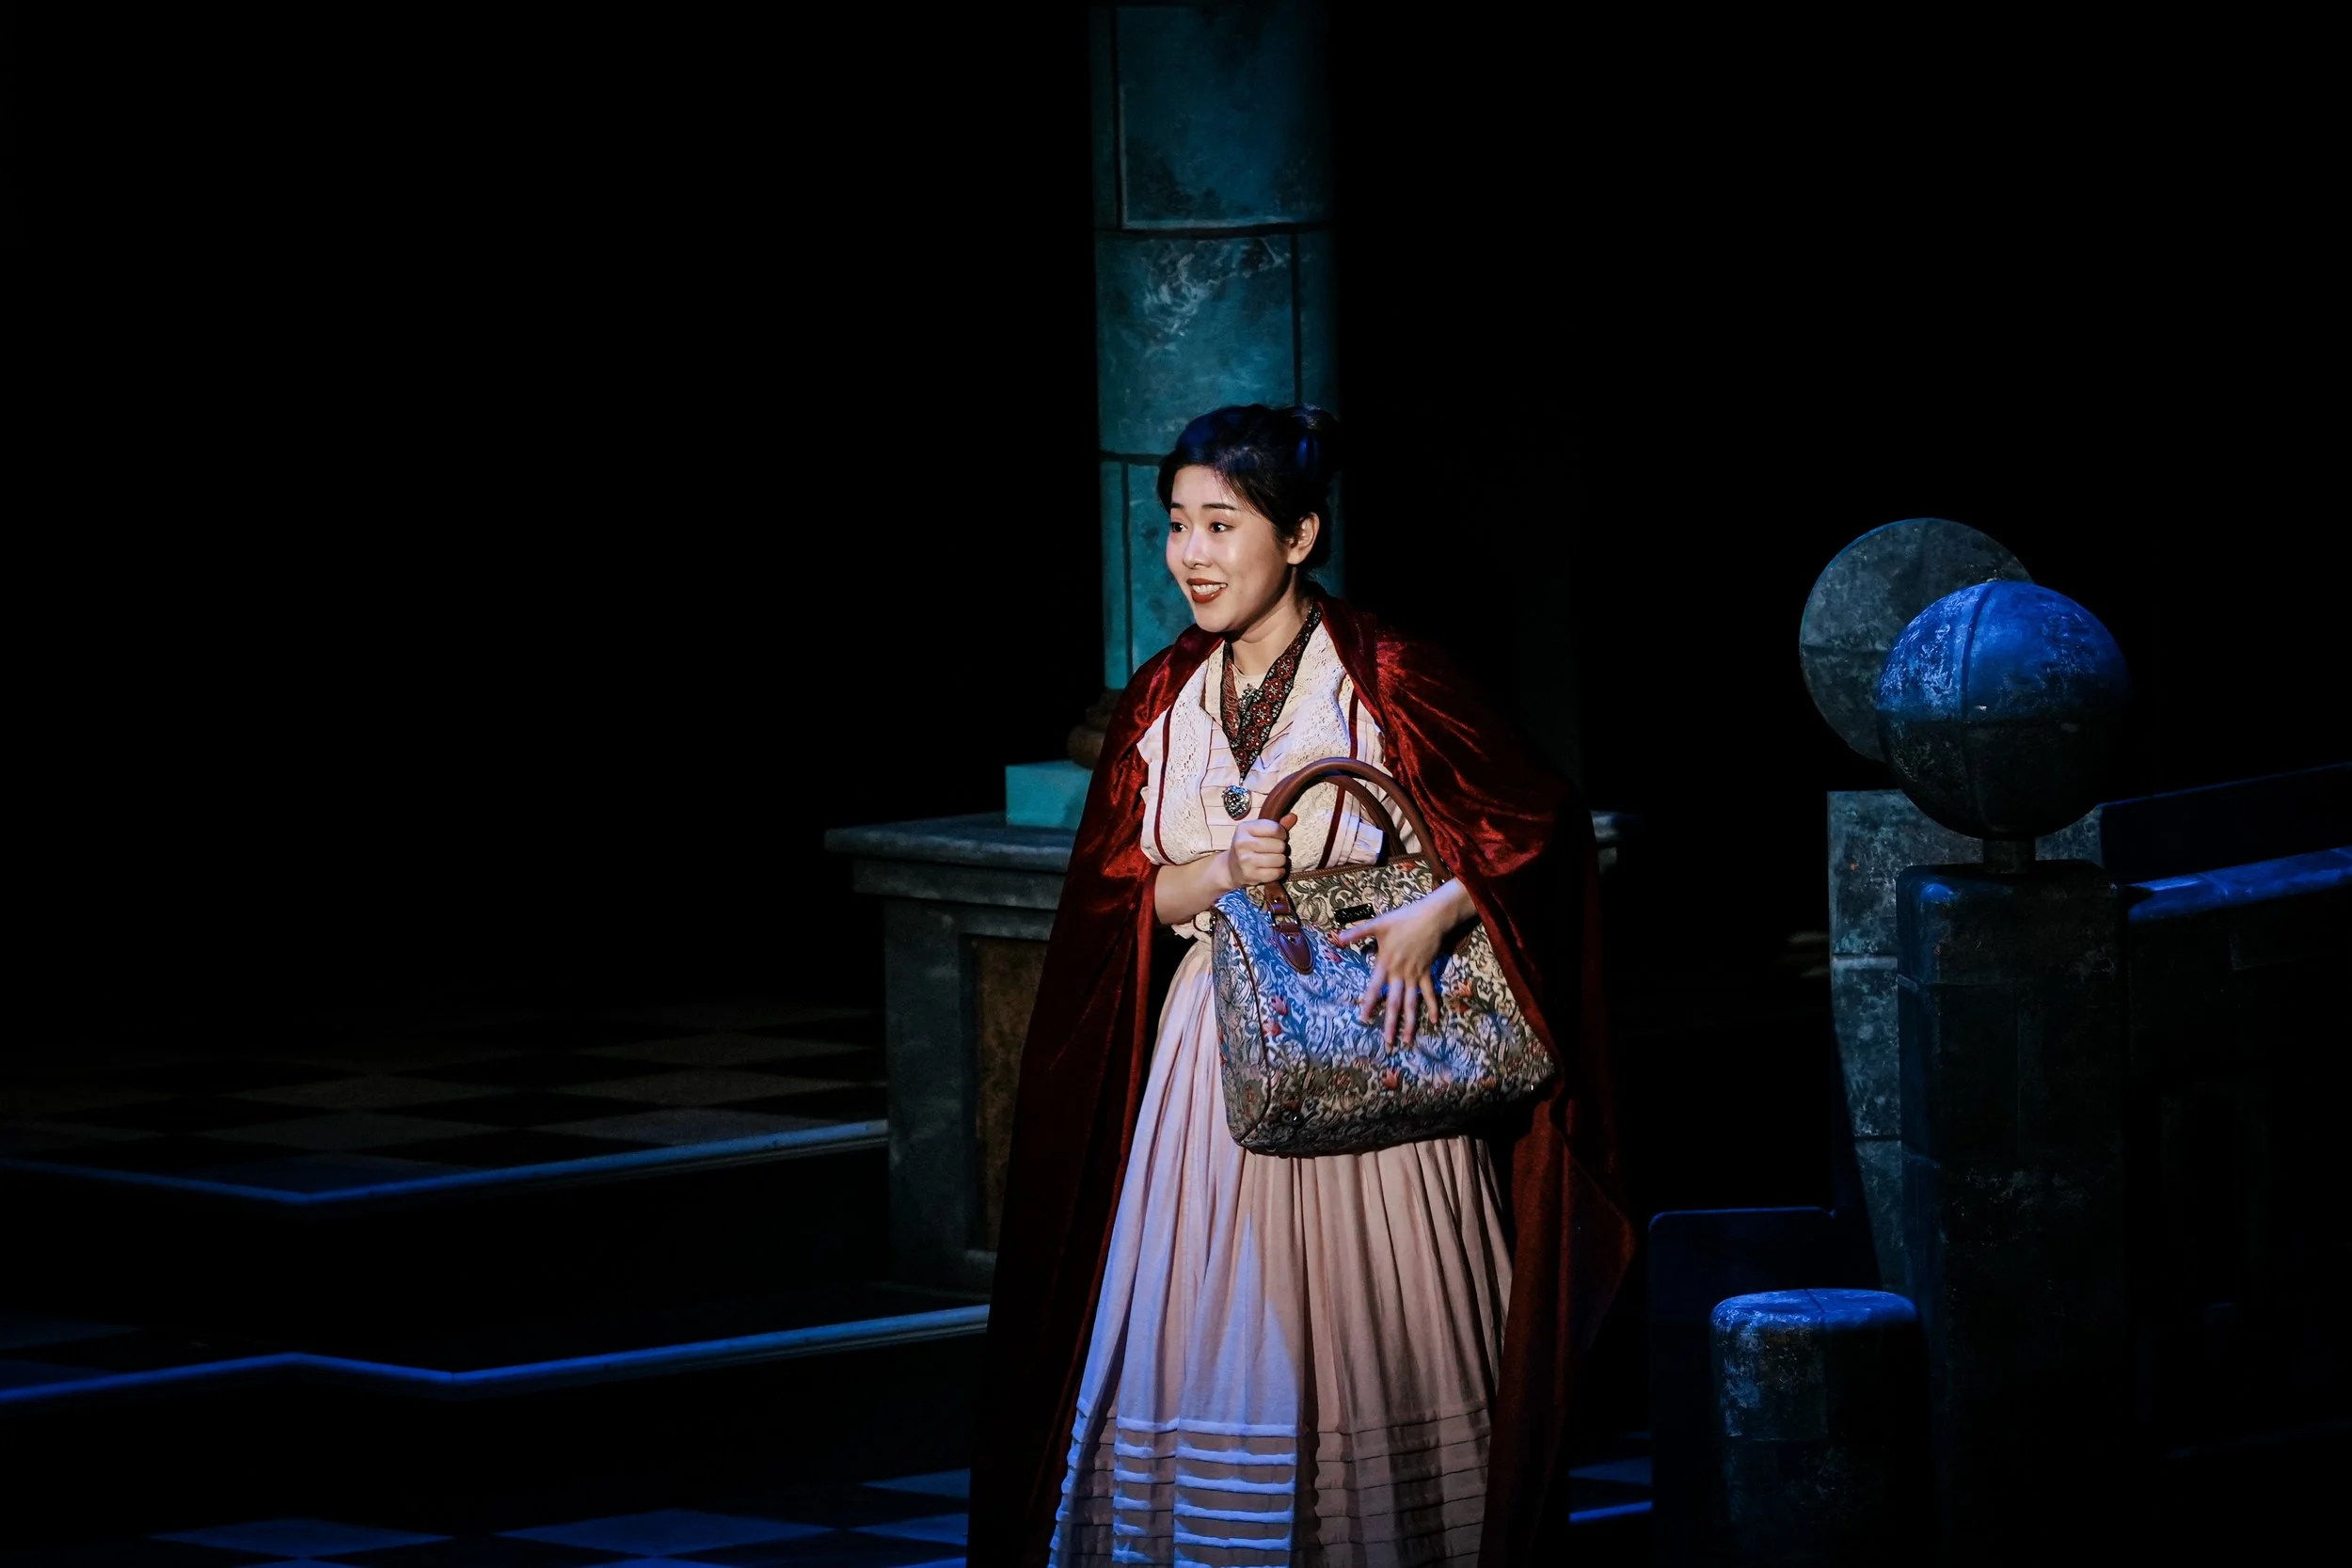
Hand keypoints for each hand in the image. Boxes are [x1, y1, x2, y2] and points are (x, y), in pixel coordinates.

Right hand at [1221, 813, 1297, 889]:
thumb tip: (1293, 817)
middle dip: (1282, 848)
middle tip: (1276, 850)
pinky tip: (1273, 869)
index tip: (1279, 837)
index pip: (1275, 829)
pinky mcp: (1250, 875)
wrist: (1231, 867)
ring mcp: (1245, 860)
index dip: (1282, 834)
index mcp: (1244, 828)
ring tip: (1275, 860)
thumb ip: (1276, 825)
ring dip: (1281, 861)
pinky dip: (1279, 872)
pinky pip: (1276, 873)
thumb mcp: (1258, 832)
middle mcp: (1242, 843)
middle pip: (1279, 845)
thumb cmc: (1249, 846)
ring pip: (1279, 860)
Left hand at [1332, 880, 1473, 1048]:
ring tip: (1407, 1042)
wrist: (1432, 918)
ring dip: (1410, 1024)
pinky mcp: (1427, 973)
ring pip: (1412, 1004)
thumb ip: (1356, 933)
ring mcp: (1415, 976)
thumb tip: (1336, 938)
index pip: (1374, 989)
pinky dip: (1433, 1006)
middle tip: (1387, 1044)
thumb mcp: (1378, 924)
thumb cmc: (1403, 919)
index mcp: (1385, 964)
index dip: (1369, 1004)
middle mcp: (1400, 974)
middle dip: (1390, 1025)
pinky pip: (1430, 993)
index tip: (1363, 1020)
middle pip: (1394, 1004)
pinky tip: (1435, 1021)